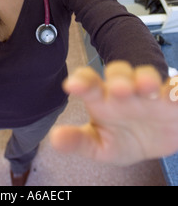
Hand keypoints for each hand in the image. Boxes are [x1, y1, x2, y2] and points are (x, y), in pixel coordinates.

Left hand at [50, 61, 177, 165]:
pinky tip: (175, 94)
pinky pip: (176, 89)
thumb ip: (78, 141)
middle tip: (118, 89)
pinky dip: (176, 90)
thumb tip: (55, 139)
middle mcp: (125, 89)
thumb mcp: (100, 146)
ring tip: (147, 87)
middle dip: (119, 78)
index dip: (82, 81)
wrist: (155, 141)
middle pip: (119, 73)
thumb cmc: (122, 138)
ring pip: (147, 76)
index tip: (72, 86)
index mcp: (103, 99)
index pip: (89, 83)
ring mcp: (149, 92)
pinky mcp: (172, 99)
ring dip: (146, 78)